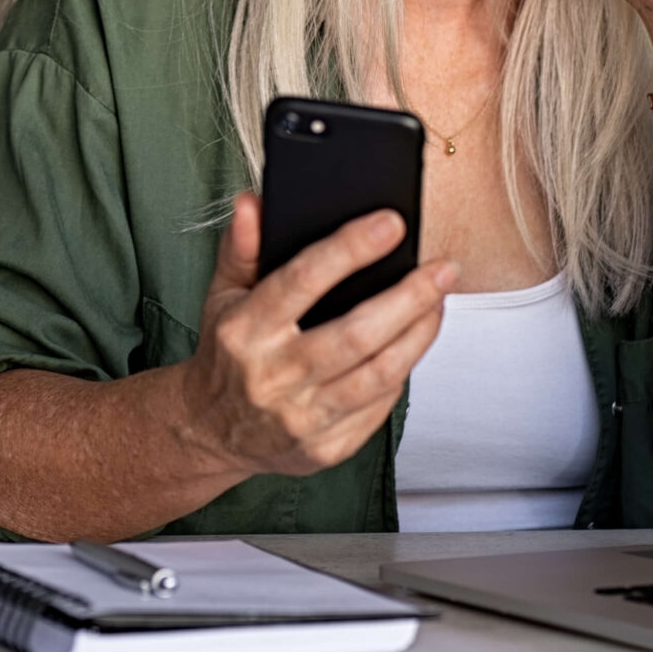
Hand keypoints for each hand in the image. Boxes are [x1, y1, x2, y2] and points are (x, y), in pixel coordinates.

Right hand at [173, 193, 455, 479]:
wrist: (211, 431)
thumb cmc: (226, 355)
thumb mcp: (221, 295)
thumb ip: (241, 248)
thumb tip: (253, 204)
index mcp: (245, 331)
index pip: (302, 280)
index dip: (350, 249)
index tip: (391, 224)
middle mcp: (272, 376)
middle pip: (356, 333)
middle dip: (409, 297)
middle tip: (441, 270)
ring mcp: (300, 417)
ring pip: (379, 373)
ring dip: (419, 334)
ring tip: (438, 302)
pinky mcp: (324, 447)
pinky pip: (379, 406)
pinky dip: (402, 372)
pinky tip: (412, 346)